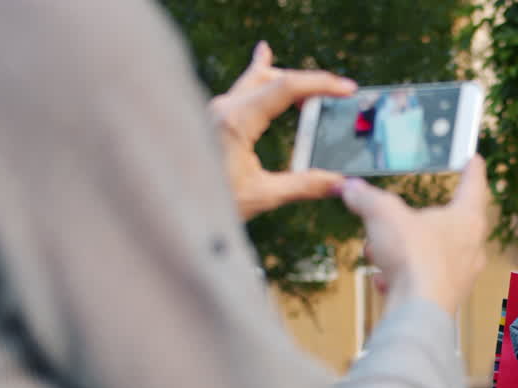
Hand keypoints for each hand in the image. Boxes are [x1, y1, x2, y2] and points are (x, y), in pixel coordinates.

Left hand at [209, 42, 357, 219]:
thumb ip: (304, 187)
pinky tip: (264, 54)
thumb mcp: (261, 196)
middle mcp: (223, 107)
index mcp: (235, 121)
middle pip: (273, 78)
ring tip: (313, 82)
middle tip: (338, 92)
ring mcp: (215, 109)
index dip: (320, 84)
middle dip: (309, 83)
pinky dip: (260, 73)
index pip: (285, 87)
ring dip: (287, 78)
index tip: (346, 89)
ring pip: (257, 79)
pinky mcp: (213, 117)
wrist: (170, 203)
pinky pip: (242, 86)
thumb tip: (341, 183)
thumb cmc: (207, 202)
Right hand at [341, 157, 489, 314]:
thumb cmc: (414, 260)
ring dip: (402, 249)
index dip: (471, 169)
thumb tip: (351, 188)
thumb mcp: (383, 215)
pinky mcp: (444, 298)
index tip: (474, 160)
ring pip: (430, 253)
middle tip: (400, 214)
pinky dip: (401, 276)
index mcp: (467, 220)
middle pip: (449, 222)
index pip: (473, 185)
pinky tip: (384, 279)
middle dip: (416, 219)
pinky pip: (420, 279)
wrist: (416, 312)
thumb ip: (367, 198)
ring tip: (378, 250)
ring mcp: (460, 276)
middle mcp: (470, 248)